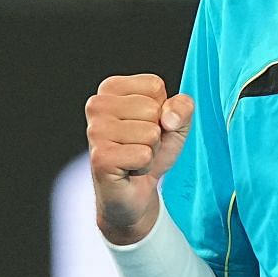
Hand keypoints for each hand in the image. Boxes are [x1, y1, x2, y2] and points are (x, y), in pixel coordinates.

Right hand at [85, 74, 192, 243]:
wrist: (136, 190)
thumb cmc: (150, 150)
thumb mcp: (176, 122)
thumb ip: (183, 106)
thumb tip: (169, 117)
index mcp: (110, 88)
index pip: (155, 86)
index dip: (161, 109)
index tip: (145, 124)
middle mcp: (97, 105)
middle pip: (152, 109)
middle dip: (155, 132)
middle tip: (139, 144)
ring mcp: (95, 131)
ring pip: (150, 133)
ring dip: (150, 150)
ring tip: (134, 156)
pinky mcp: (100, 157)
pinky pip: (144, 155)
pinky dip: (144, 166)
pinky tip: (129, 168)